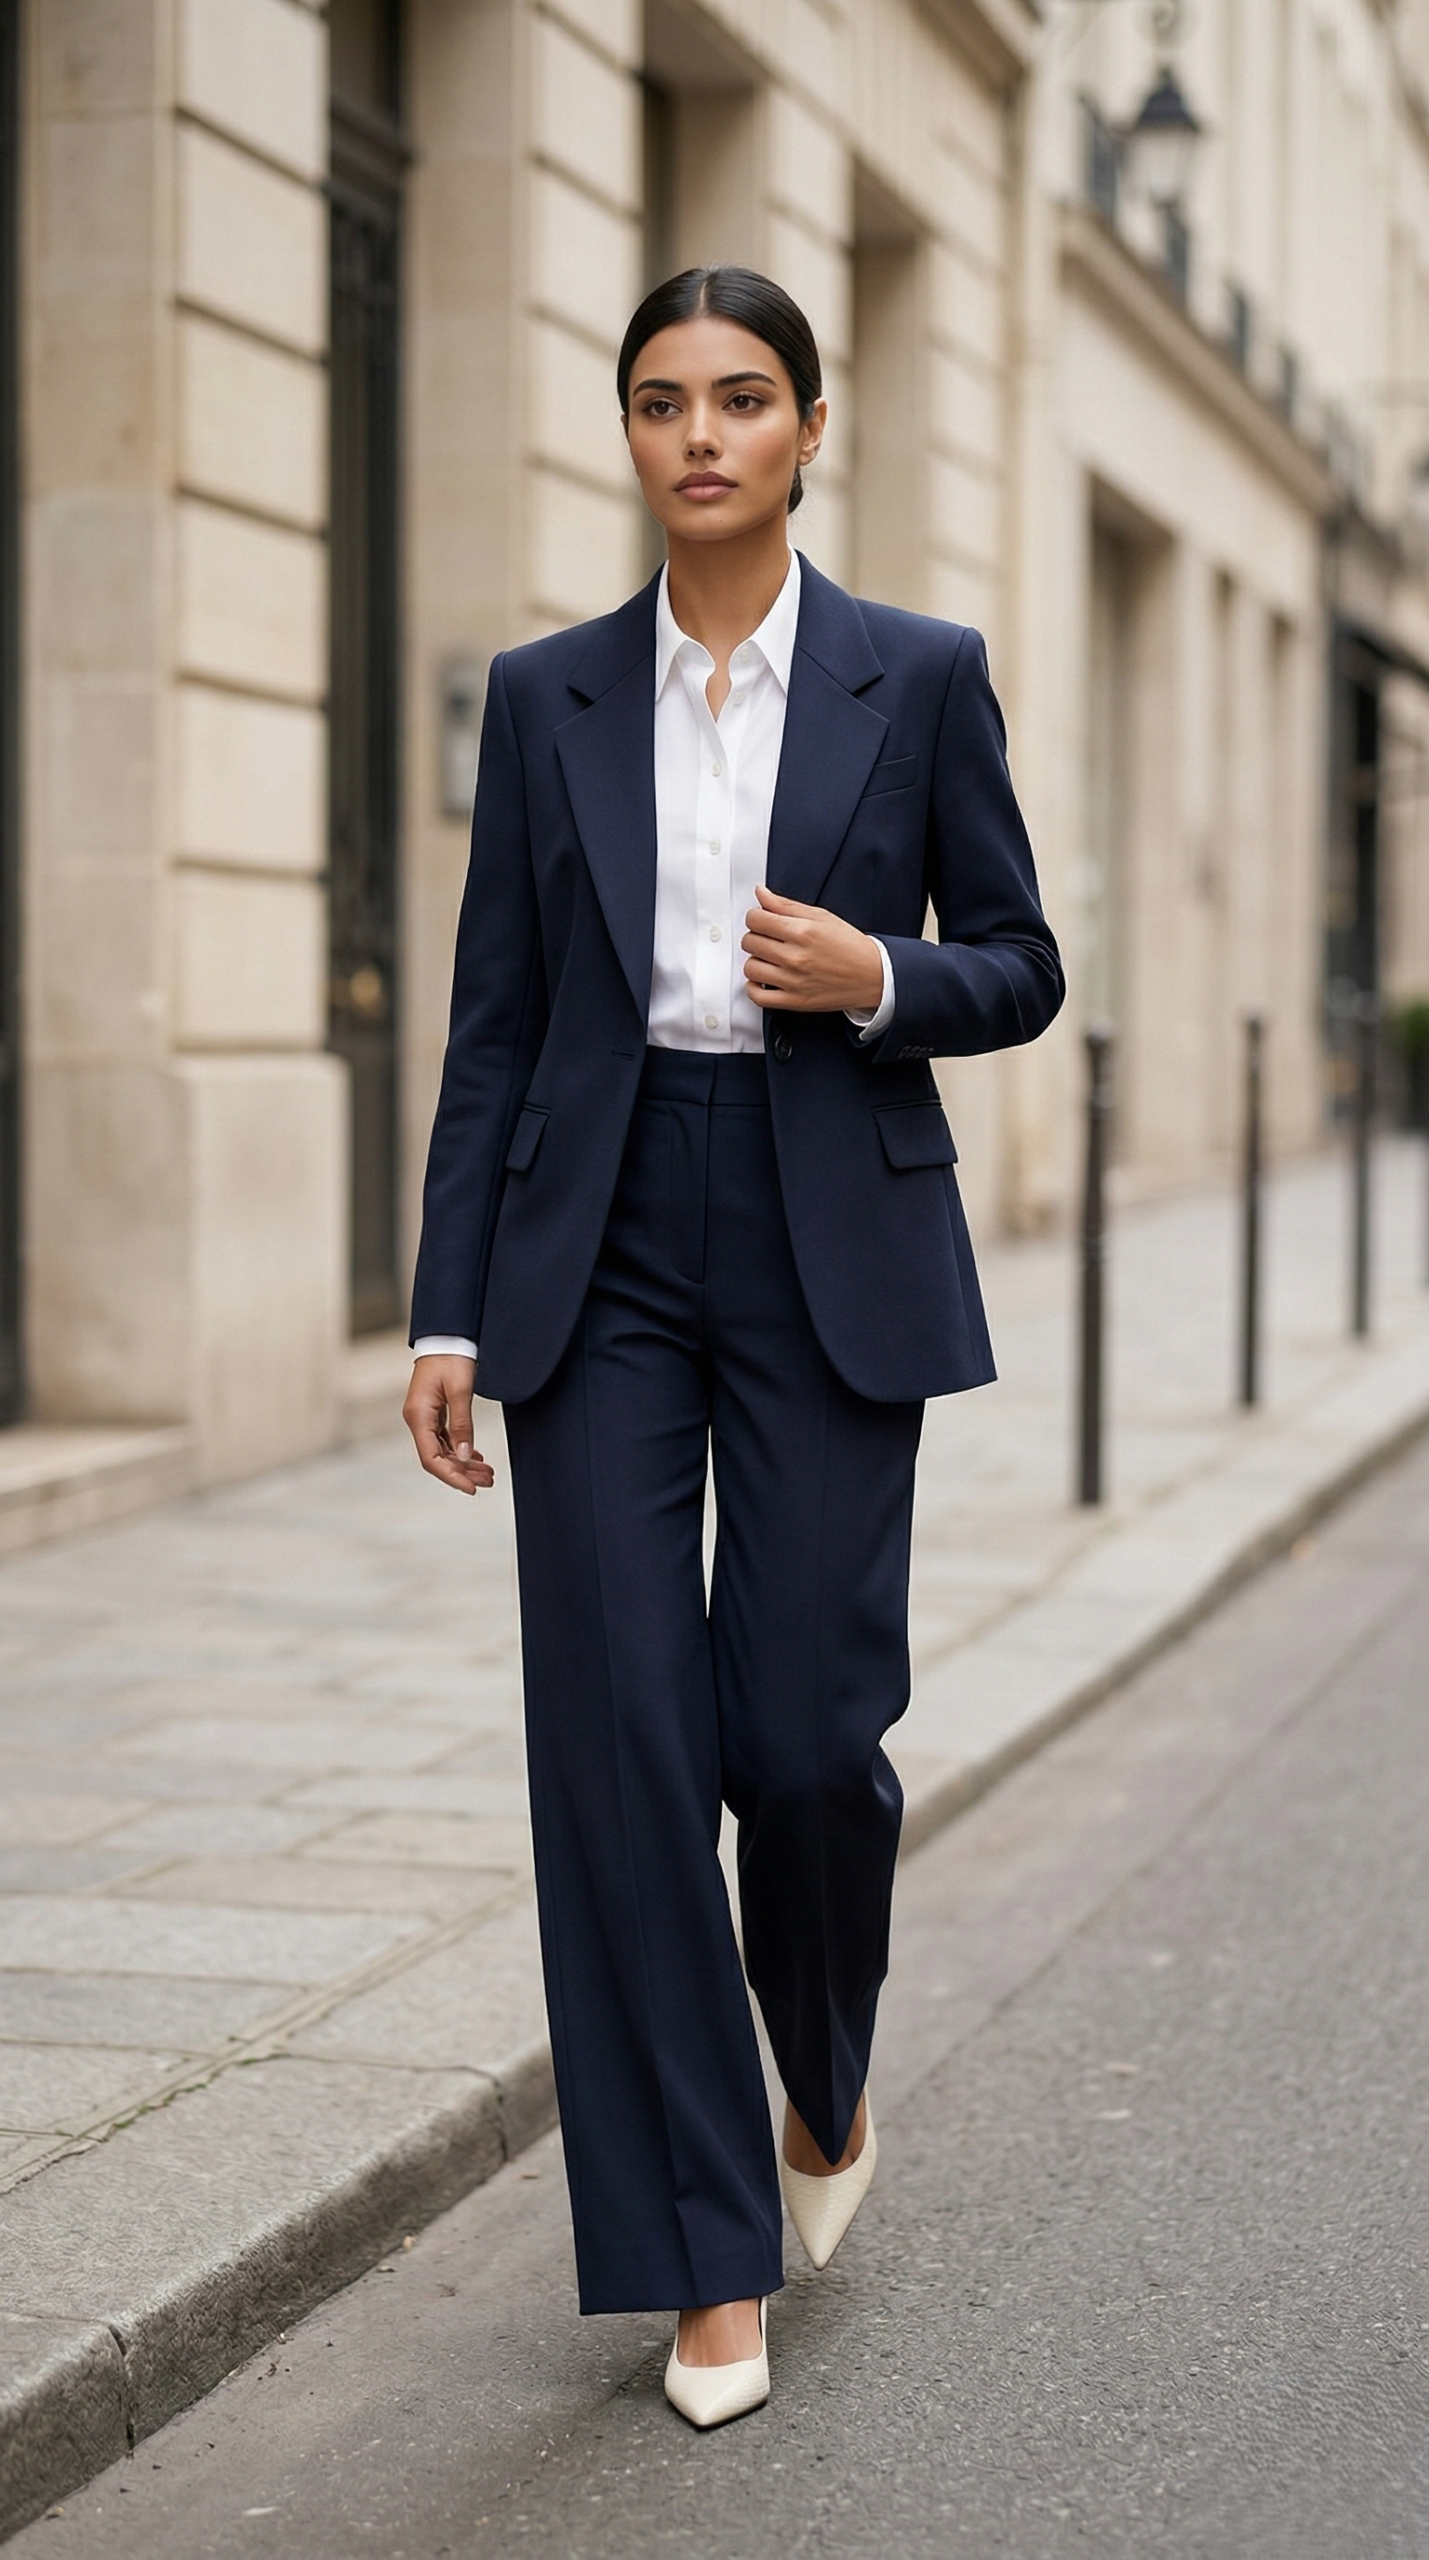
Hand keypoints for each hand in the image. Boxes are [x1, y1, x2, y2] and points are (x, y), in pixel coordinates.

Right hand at [402, 1355, 493, 1494]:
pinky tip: (476, 1456)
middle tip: (488, 1481)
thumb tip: (463, 1457)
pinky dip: (460, 1449)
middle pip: (437, 1458)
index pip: (431, 1459)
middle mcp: (417, 1419)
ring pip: (442, 1450)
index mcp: (418, 1416)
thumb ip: (462, 1425)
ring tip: (487, 1473)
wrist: (447, 1334)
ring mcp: (424, 1416)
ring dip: (463, 1463)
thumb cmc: (451, 1357)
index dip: (451, 1476)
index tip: (472, 1488)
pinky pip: (445, 1438)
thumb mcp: (460, 1391)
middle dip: (462, 1473)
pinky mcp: (433, 1412)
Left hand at [742, 884, 883, 1012]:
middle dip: (756, 936)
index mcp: (803, 931)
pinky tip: (763, 979)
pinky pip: (758, 997)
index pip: (756, 919)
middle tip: (768, 938)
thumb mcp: (821, 916)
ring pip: (750, 968)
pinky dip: (753, 988)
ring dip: (755, 961)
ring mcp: (794, 981)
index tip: (762, 920)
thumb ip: (786, 905)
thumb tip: (760, 893)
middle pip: (750, 942)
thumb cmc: (849, 945)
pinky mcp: (795, 1001)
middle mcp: (796, 957)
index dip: (755, 916)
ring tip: (768, 959)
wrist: (872, 975)